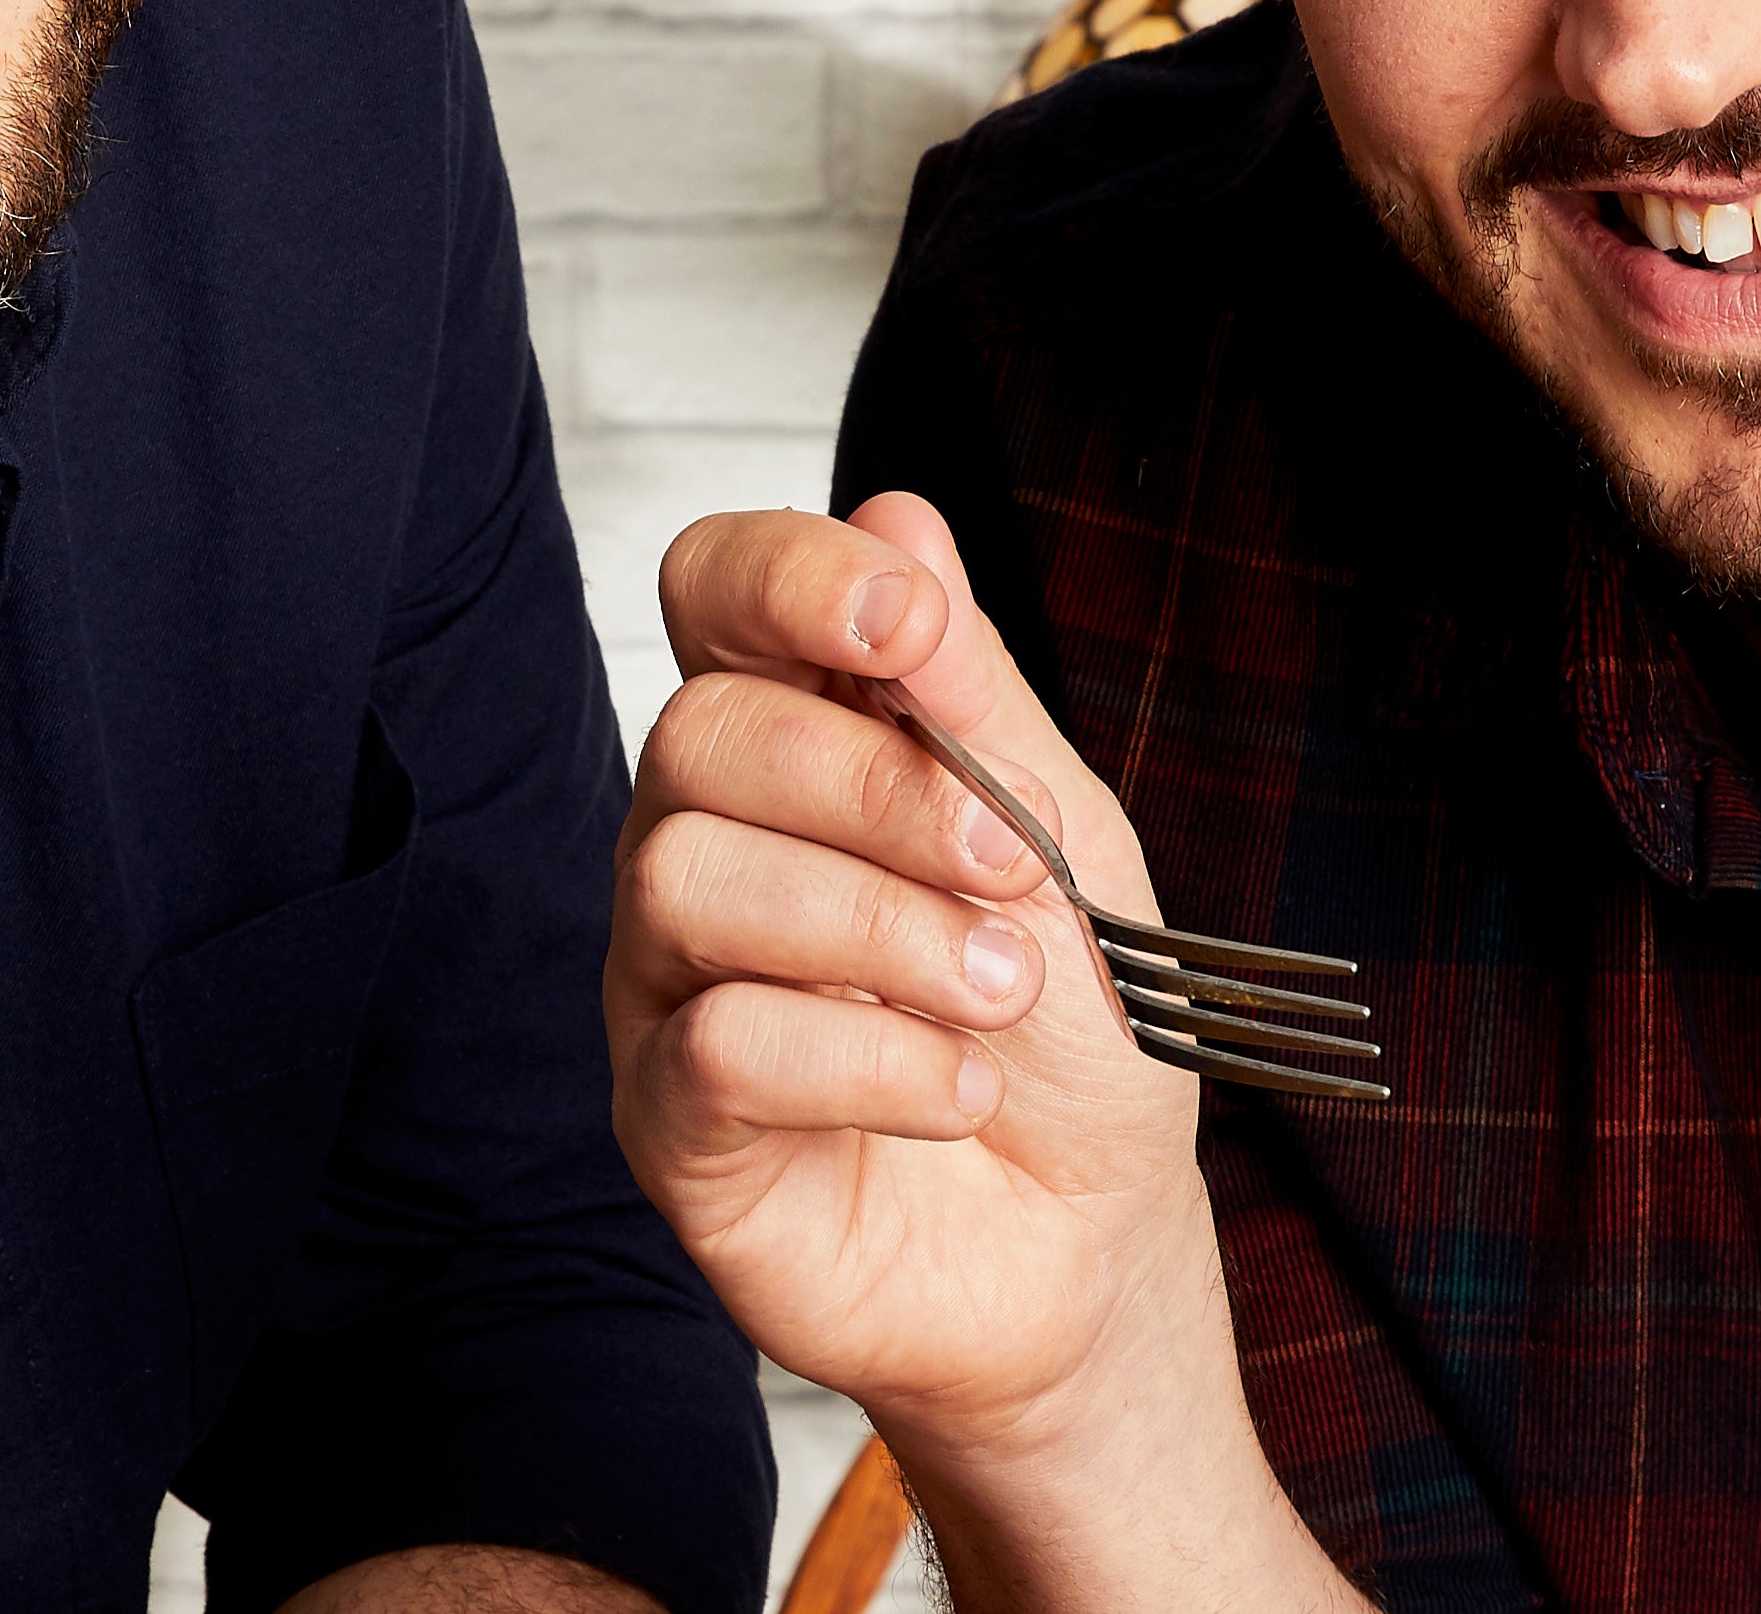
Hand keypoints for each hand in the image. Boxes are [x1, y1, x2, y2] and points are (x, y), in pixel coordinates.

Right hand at [604, 491, 1211, 1465]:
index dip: (787, 578)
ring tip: (999, 995)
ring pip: (691, 877)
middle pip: (699, 730)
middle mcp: (703, 840)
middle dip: (877, 789)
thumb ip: (970, 692)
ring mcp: (668, 980)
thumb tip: (900, 515)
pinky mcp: (668, 1121)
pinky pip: (718, 1043)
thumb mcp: (1061, 837)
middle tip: (1009, 864)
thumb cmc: (1072, 1034)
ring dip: (885, 931)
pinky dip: (873, 1058)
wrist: (1093, 1246)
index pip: (716, 592)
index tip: (904, 625)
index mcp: (798, 741)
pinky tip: (957, 1088)